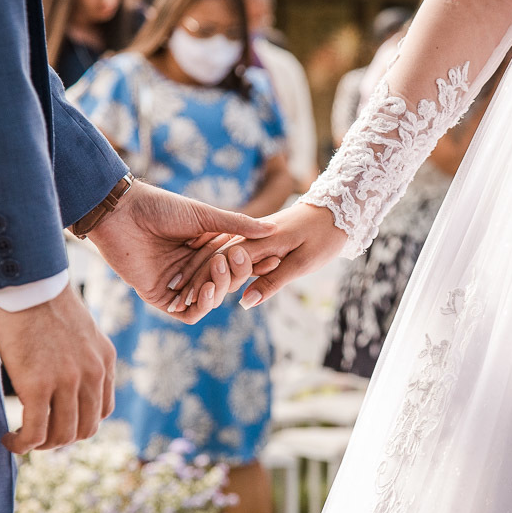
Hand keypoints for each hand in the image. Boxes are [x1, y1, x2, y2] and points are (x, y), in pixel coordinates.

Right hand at [0, 285, 115, 453]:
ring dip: (41, 445)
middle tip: (37, 436)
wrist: (26, 281)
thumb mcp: (79, 329)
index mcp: (105, 360)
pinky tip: (8, 440)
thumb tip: (64, 377)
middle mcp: (92, 374)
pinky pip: (34, 432)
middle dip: (61, 439)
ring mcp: (67, 381)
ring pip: (61, 435)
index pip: (103, 410)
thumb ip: (82, 355)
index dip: (81, 424)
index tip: (59, 423)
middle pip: (85, 429)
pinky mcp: (37, 385)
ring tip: (21, 439)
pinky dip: (21, 444)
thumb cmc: (43, 300)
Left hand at [86, 181, 276, 323]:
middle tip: (229, 258)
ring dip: (219, 290)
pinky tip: (205, 292)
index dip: (254, 264)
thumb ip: (238, 226)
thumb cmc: (161, 207)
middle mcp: (195, 268)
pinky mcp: (160, 297)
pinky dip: (200, 307)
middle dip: (234, 275)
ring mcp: (179, 284)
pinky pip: (187, 314)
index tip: (274, 259)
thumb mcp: (205, 216)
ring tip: (216, 273)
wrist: (122, 212)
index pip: (238, 265)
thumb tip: (274, 228)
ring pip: (210, 301)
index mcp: (208, 249)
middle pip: (227, 285)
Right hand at [171, 200, 348, 310]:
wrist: (337, 209)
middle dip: (193, 280)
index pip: (221, 264)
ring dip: (198, 271)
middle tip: (174, 303)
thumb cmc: (324, 237)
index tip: (184, 303)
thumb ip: (272, 281)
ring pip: (218, 253)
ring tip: (180, 291)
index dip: (202, 284)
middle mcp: (249, 235)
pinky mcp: (257, 235)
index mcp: (258, 241)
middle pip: (213, 259)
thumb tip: (245, 302)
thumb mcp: (302, 262)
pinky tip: (204, 270)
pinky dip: (213, 260)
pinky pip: (229, 247)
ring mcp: (252, 233)